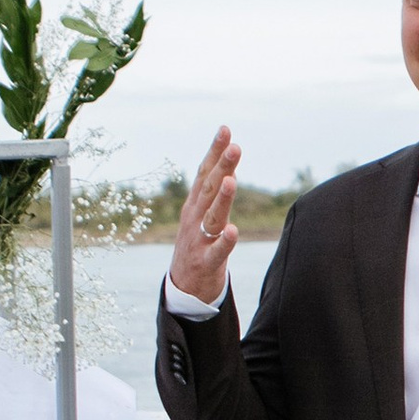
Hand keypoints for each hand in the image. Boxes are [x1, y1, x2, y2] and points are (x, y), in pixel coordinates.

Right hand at [170, 125, 240, 304]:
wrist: (183, 289)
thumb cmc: (197, 246)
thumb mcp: (202, 216)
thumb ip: (214, 193)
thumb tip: (229, 166)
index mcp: (195, 205)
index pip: (205, 173)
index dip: (214, 152)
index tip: (225, 130)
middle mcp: (194, 219)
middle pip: (210, 189)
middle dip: (221, 167)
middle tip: (234, 146)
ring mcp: (198, 240)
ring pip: (212, 216)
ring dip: (222, 199)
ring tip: (232, 180)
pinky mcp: (205, 263)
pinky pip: (216, 252)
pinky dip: (223, 242)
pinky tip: (232, 231)